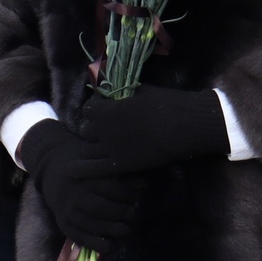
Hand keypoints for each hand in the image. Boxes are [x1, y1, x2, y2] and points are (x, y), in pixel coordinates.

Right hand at [18, 119, 142, 250]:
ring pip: (88, 222)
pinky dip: (92, 243)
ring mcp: (68, 210)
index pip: (107, 187)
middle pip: (98, 207)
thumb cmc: (84, 170)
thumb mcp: (100, 168)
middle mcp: (75, 195)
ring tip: (126, 231)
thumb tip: (145, 184)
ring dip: (108, 229)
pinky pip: (77, 236)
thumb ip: (122, 177)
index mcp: (85, 178)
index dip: (124, 194)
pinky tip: (108, 248)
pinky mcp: (64, 223)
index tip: (135, 198)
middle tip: (133, 214)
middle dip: (118, 212)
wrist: (53, 172)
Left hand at [76, 85, 231, 172]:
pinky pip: (94, 169)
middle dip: (94, 130)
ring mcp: (109, 148)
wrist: (181, 126)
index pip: (88, 110)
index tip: (104, 111)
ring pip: (88, 150)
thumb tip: (115, 90)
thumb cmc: (165, 104)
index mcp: (107, 109)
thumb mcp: (140, 91)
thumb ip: (122, 94)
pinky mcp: (119, 164)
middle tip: (107, 131)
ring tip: (104, 148)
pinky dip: (85, 169)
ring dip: (94, 148)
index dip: (95, 111)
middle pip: (86, 131)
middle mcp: (103, 128)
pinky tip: (79, 170)